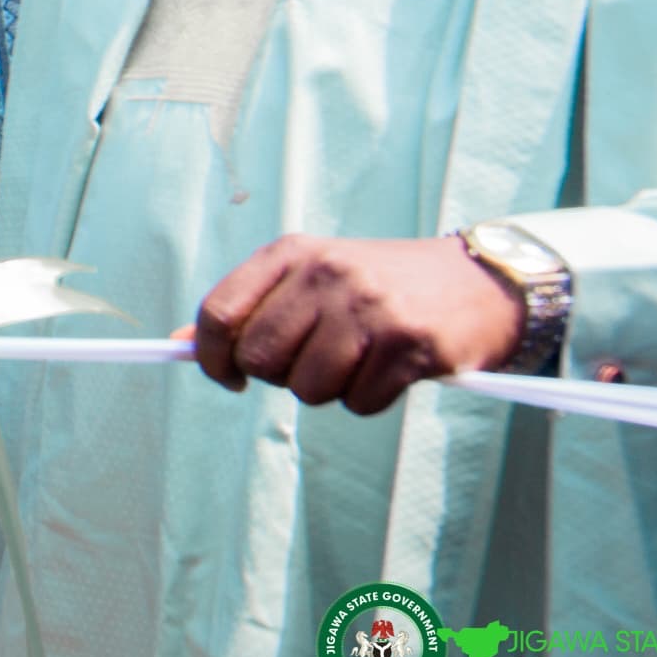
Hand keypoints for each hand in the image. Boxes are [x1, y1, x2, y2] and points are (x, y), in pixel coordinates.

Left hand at [191, 234, 523, 414]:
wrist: (475, 280)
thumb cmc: (375, 285)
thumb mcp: (308, 277)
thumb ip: (248, 307)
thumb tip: (181, 344)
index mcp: (290, 253)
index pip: (219, 312)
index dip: (210, 356)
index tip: (226, 376)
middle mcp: (326, 275)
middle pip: (259, 359)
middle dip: (278, 376)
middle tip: (311, 361)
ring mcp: (369, 308)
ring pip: (307, 389)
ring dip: (326, 389)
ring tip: (354, 360)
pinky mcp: (410, 344)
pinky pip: (359, 403)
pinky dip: (368, 398)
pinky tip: (388, 369)